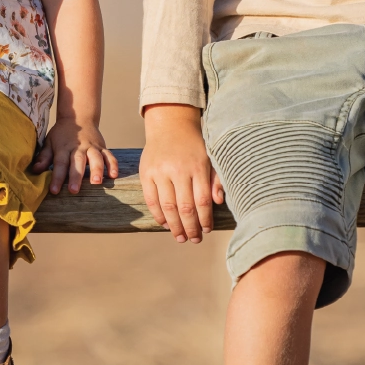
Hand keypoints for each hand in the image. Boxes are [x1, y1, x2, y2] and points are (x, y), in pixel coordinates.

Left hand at [32, 118, 118, 195]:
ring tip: (97, 182)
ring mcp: (92, 147)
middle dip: (76, 177)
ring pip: (96, 158)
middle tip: (74, 191)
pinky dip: (113, 165)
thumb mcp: (49, 142)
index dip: (57, 177)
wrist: (79, 117)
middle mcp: (78, 148)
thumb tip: (35, 170)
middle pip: (77, 163)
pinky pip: (110, 156)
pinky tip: (113, 175)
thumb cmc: (62, 135)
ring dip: (97, 170)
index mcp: (63, 148)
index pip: (59, 164)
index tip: (54, 191)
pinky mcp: (102, 147)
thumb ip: (44, 157)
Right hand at [139, 104, 223, 242]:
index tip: (207, 230)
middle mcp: (178, 170)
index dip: (205, 220)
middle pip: (185, 208)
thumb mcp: (210, 158)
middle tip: (194, 239)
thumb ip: (216, 180)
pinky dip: (158, 215)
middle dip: (191, 228)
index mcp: (198, 166)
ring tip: (180, 237)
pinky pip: (151, 200)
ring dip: (175, 226)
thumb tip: (218, 202)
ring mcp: (160, 172)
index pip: (202, 201)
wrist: (170, 125)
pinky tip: (166, 224)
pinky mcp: (146, 172)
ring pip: (167, 207)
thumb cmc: (194, 146)